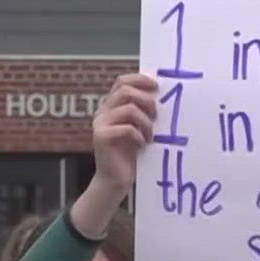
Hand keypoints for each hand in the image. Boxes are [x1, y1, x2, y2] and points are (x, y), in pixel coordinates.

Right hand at [91, 73, 155, 191]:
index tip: (157, 87)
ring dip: (145, 121)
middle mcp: (102, 111)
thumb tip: (159, 95)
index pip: (122, 81)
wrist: (115, 181)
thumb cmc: (130, 154)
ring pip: (128, 108)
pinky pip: (126, 128)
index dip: (139, 80)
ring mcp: (99, 123)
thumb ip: (143, 111)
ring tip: (150, 135)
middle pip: (125, 90)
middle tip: (156, 115)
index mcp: (111, 106)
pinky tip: (142, 144)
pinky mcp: (101, 137)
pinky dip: (138, 135)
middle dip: (146, 100)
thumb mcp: (138, 127)